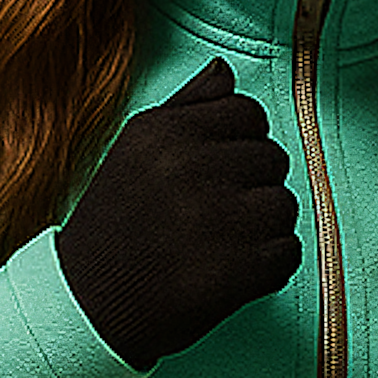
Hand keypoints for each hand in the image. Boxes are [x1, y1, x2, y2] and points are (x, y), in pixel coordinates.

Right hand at [58, 59, 300, 368]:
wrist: (87, 306)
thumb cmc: (113, 225)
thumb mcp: (133, 151)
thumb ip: (184, 106)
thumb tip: (226, 71)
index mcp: (166, 133)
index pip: (248, 114)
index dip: (243, 143)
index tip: (220, 172)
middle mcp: (192, 168)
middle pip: (273, 159)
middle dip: (253, 185)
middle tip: (217, 215)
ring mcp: (219, 220)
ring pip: (285, 205)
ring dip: (264, 227)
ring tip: (223, 244)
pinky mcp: (238, 270)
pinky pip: (289, 252)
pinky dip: (268, 267)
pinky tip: (231, 272)